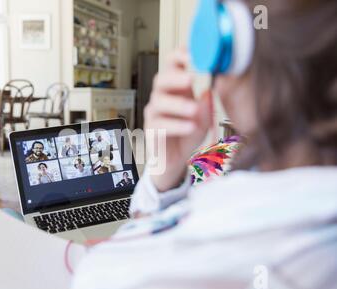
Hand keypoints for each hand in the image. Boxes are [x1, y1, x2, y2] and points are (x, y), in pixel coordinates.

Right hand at [145, 49, 213, 191]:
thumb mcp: (204, 115)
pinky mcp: (152, 130)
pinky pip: (160, 124)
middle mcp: (162, 97)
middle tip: (191, 79)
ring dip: (178, 104)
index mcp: (176, 87)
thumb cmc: (187, 132)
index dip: (180, 56)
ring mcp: (154, 113)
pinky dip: (177, 125)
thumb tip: (212, 87)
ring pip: (159, 102)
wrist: (176, 159)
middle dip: (175, 77)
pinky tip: (190, 127)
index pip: (172, 64)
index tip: (194, 54)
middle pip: (161, 79)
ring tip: (194, 110)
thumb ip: (207, 101)